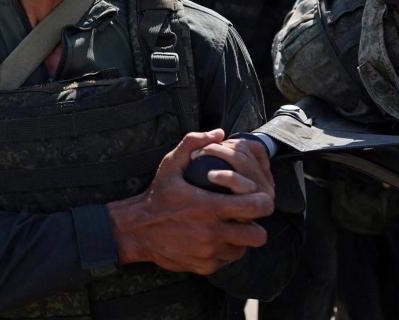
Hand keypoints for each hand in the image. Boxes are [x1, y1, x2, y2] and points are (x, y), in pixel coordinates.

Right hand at [107, 130, 274, 274]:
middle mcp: (212, 233)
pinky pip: (227, 259)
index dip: (261, 201)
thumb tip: (219, 132)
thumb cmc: (157, 195)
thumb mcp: (170, 164)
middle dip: (256, 225)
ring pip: (243, 249)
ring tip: (228, 227)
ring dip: (239, 239)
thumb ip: (194, 142)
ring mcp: (209, 252)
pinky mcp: (204, 267)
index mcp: (210, 207)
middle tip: (245, 216)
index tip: (254, 196)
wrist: (136, 230)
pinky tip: (213, 238)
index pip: (255, 207)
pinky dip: (224, 250)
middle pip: (258, 235)